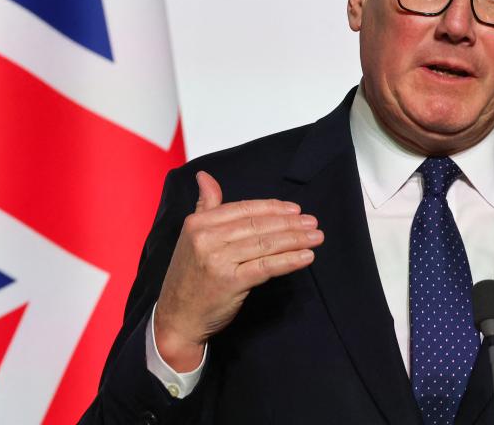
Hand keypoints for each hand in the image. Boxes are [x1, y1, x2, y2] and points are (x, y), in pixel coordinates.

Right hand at [154, 170, 322, 370]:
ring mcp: (218, 259)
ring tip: (316, 237)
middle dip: (290, 223)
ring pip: (266, 244)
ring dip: (296, 239)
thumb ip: (205, 206)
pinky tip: (306, 257)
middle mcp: (207, 238)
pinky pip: (267, 266)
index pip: (244, 209)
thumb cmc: (190, 277)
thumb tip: (204, 176)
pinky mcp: (230, 281)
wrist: (177, 318)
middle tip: (313, 222)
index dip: (273, 208)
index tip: (295, 210)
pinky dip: (290, 260)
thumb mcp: (191, 237)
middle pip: (258, 225)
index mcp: (199, 223)